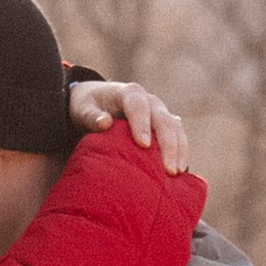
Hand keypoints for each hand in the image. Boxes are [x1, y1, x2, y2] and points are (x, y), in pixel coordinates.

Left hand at [71, 79, 189, 172]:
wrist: (100, 100)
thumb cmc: (89, 107)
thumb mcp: (84, 109)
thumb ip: (91, 116)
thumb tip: (104, 123)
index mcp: (129, 93)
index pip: (138, 106)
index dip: (142, 124)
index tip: (143, 145)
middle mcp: (150, 101)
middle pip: (163, 119)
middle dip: (167, 143)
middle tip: (167, 168)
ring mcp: (160, 112)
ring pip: (175, 127)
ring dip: (178, 149)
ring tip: (176, 172)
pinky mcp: (166, 124)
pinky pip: (178, 135)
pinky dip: (181, 151)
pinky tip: (180, 169)